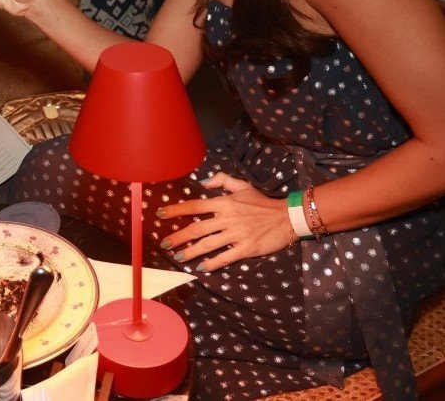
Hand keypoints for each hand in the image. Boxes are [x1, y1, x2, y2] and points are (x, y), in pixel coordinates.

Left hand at [157, 173, 292, 270]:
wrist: (286, 217)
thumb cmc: (262, 202)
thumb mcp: (242, 185)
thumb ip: (222, 180)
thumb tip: (202, 182)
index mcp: (224, 202)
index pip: (194, 205)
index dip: (175, 210)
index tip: (160, 214)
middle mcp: (227, 218)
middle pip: (196, 228)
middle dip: (178, 236)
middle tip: (164, 243)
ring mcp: (236, 234)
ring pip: (207, 244)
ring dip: (190, 251)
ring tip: (177, 256)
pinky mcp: (246, 249)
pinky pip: (225, 257)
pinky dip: (212, 263)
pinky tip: (201, 267)